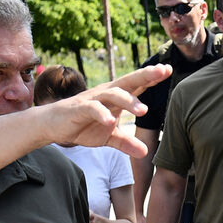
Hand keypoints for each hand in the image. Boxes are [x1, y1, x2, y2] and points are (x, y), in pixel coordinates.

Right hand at [47, 65, 170, 155]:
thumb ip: (126, 143)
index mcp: (116, 98)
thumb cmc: (83, 126)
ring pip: (112, 94)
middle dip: (145, 75)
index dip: (152, 77)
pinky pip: (91, 108)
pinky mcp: (78, 108)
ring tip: (144, 111)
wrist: (53, 126)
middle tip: (162, 71)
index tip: (169, 70)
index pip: (137, 85)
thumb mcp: (108, 138)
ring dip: (128, 101)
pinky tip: (110, 122)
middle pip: (128, 81)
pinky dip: (101, 114)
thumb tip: (145, 153)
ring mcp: (92, 100)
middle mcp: (106, 94)